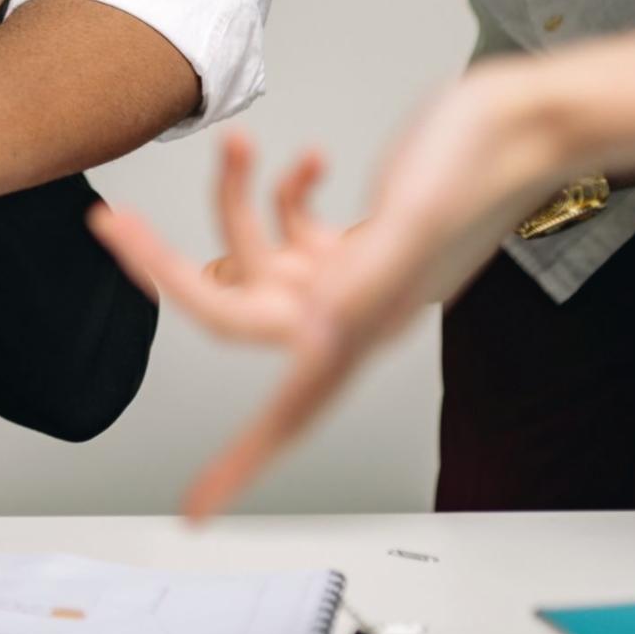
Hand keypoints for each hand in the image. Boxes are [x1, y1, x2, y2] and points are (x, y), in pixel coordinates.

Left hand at [90, 83, 560, 519]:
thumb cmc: (482, 169)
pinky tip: (305, 161)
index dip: (238, 465)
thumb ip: (368, 278)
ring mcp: (348, 277)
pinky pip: (292, 229)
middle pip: (231, 309)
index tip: (196, 508)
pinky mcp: (354, 241)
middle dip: (166, 264)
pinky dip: (285, 194)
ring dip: (237, 200)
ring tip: (239, 144)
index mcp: (361, 328)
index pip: (283, 415)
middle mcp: (348, 312)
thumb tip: (320, 334)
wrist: (523, 125)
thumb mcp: (415, 217)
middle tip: (110, 223)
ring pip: (254, 256)